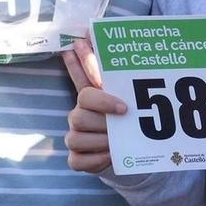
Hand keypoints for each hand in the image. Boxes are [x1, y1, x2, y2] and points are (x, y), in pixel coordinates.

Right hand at [63, 41, 125, 173]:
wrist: (130, 153)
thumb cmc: (127, 122)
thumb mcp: (129, 99)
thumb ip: (126, 79)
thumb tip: (120, 45)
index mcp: (91, 98)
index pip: (81, 76)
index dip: (83, 62)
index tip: (96, 60)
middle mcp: (79, 115)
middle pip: (79, 111)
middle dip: (102, 113)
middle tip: (124, 114)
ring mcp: (75, 137)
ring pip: (76, 136)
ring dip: (101, 139)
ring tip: (118, 140)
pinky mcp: (76, 158)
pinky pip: (78, 160)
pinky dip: (96, 159)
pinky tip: (110, 155)